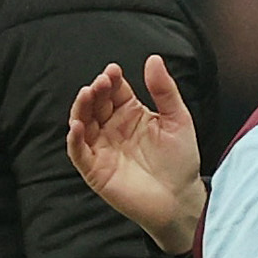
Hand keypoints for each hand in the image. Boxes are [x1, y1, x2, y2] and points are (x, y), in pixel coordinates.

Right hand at [66, 55, 206, 254]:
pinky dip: (75, 139)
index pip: (115, 91)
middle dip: (96, 91)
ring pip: (83, 123)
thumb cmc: (181, 161)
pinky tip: (78, 125)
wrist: (181, 199)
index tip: (114, 71)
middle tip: (102, 82)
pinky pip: (79, 152)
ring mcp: (102, 148)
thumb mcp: (178, 119)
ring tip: (88, 94)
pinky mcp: (95, 170)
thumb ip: (165, 90)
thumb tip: (153, 59)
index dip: (112, 80)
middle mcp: (113, 128)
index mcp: (131, 114)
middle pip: (96, 104)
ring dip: (82, 108)